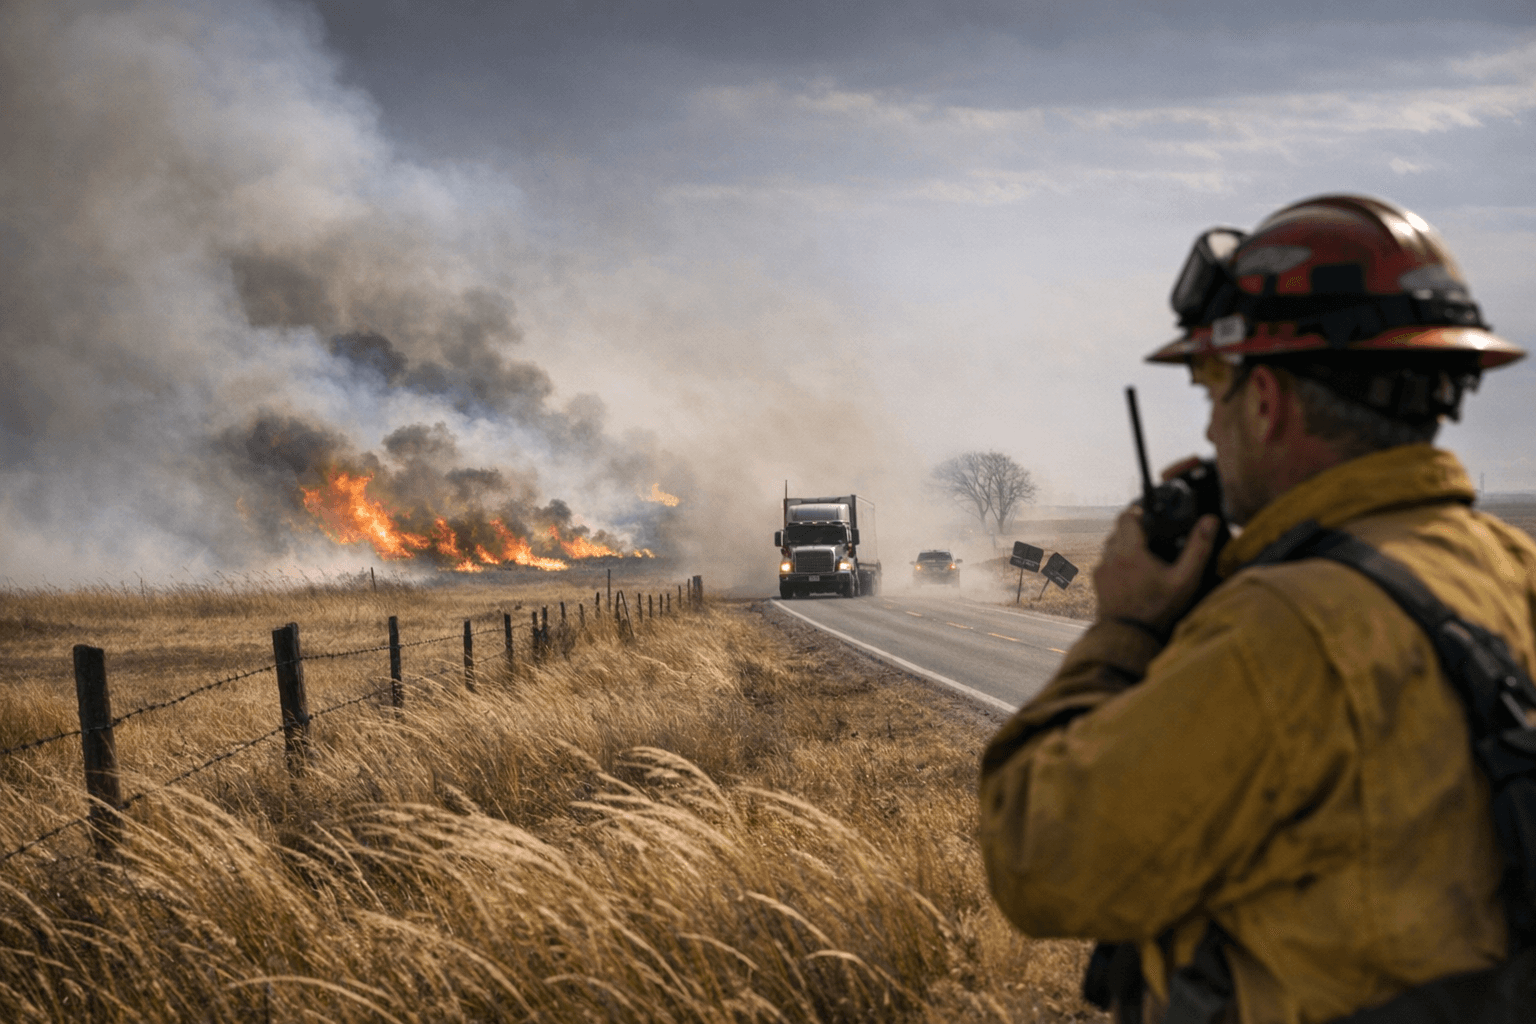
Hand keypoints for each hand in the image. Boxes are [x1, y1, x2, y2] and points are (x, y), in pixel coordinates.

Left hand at [1093, 505, 1221, 634]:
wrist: (1130, 637)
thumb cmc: (1158, 609)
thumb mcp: (1184, 580)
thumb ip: (1198, 548)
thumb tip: (1209, 520)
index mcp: (1130, 551)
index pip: (1127, 516)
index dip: (1140, 514)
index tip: (1153, 520)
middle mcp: (1110, 557)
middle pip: (1119, 530)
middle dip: (1135, 531)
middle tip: (1154, 539)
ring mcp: (1101, 569)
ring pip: (1111, 546)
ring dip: (1125, 546)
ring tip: (1145, 558)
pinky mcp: (1097, 581)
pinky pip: (1106, 562)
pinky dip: (1118, 562)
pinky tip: (1134, 574)